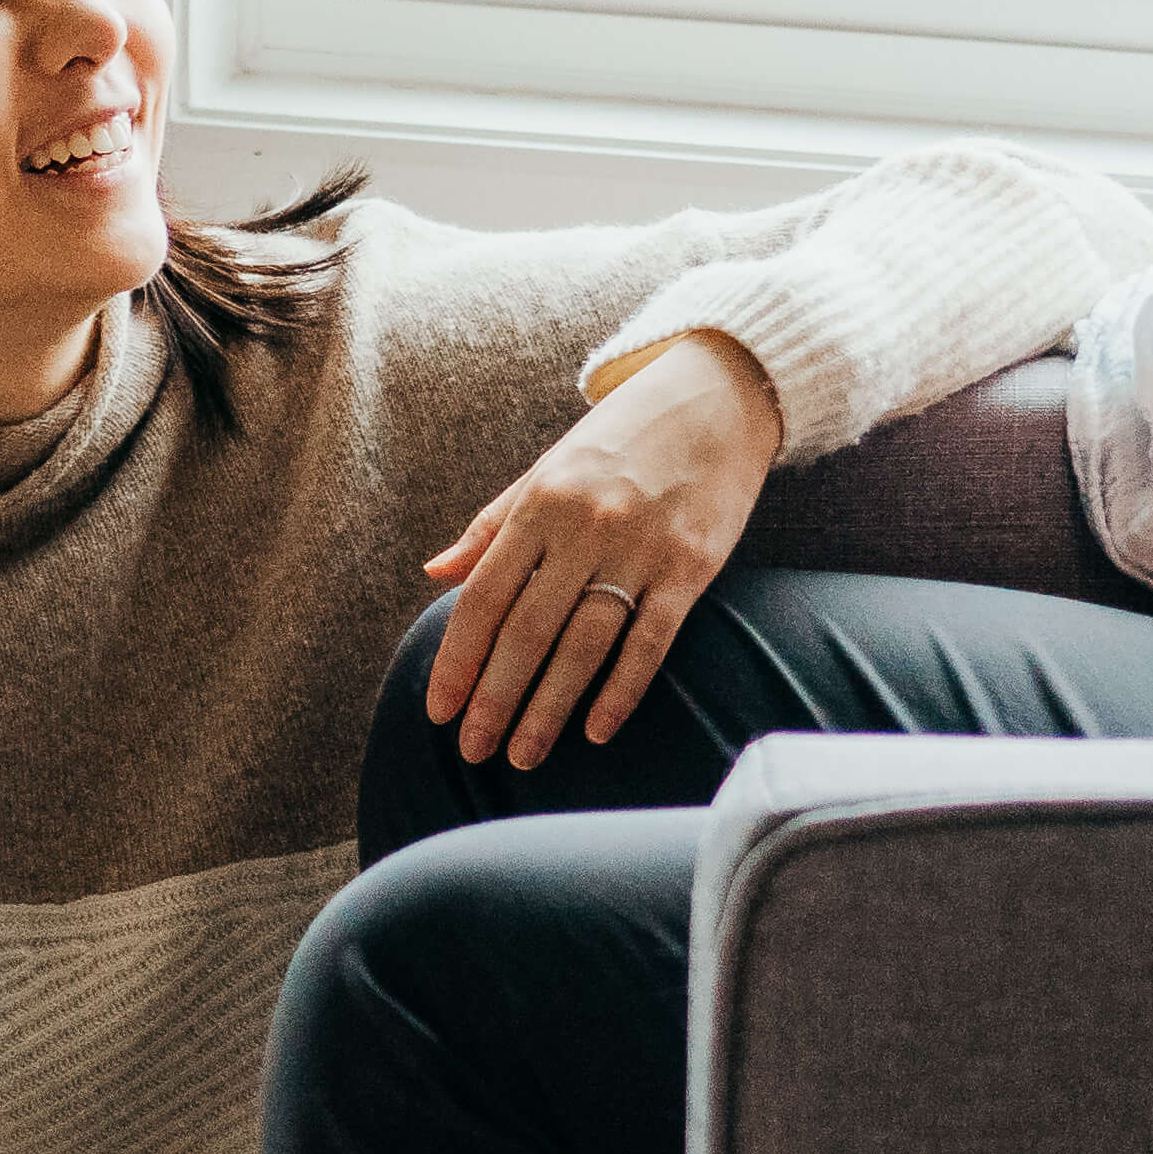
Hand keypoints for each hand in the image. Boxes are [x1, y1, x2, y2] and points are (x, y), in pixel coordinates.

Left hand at [416, 330, 776, 769]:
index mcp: (540, 504)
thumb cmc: (621, 438)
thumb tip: (436, 572)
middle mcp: (584, 527)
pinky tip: (595, 729)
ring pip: (583, 645)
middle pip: (528, 630)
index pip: (484, 596)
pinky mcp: (692, 567)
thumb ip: (492, 525)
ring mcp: (640, 548)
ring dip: (548, 708)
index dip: (458, 659)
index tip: (439, 710)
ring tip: (523, 755)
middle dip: (494, 698)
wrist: (717, 398)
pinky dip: (621, 690)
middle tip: (472, 752)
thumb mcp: (547, 467)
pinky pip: (650, 640)